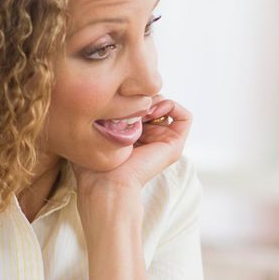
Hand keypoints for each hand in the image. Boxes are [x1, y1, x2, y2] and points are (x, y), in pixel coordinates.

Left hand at [73, 96, 191, 202]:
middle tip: (131, 101)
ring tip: (142, 107)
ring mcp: (164, 141)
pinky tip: (153, 111)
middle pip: (154, 103)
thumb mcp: (93, 134)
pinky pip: (185, 117)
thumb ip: (99, 117)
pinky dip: (172, 106)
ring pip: (168, 107)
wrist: (108, 184)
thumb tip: (103, 98)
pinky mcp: (175, 145)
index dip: (130, 96)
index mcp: (133, 137)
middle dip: (143, 95)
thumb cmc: (94, 165)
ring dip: (157, 99)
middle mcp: (150, 138)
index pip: (138, 105)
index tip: (118, 100)